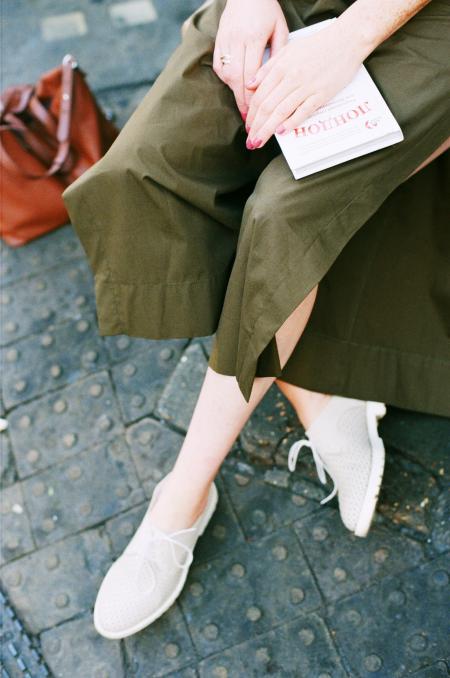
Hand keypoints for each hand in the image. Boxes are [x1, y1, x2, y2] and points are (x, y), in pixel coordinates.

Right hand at [213, 0, 288, 119]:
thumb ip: (278, 53)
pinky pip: (218, 66)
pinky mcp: (217, 41)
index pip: (252, 74)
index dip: (253, 96)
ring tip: (242, 105)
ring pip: (226, 74)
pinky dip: (226, 78)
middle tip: (247, 118)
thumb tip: (274, 80)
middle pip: (236, 78)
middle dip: (241, 100)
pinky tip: (234, 85)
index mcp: (254, 37)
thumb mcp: (280, 28)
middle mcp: (236, 40)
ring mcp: (225, 41)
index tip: (256, 112)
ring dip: (233, 91)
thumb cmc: (267, 10)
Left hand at [244, 22, 364, 148]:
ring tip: (259, 142)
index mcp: (281, 68)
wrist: (347, 40)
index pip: (260, 96)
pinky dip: (291, 122)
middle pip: (267, 107)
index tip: (247, 127)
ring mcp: (306, 87)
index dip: (251, 114)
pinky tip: (281, 133)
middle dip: (256, 127)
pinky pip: (303, 111)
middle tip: (250, 142)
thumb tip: (250, 84)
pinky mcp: (321, 94)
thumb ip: (268, 68)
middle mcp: (291, 78)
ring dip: (267, 130)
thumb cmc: (317, 45)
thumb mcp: (288, 50)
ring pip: (281, 112)